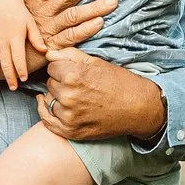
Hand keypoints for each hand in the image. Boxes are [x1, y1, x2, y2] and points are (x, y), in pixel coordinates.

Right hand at [0, 8, 37, 88]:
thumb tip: (45, 51)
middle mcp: (2, 40)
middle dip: (9, 77)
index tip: (24, 79)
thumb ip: (36, 38)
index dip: (21, 70)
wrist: (2, 0)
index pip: (18, 58)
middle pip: (5, 63)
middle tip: (13, 88)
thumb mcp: (30, 23)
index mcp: (15, 37)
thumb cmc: (19, 13)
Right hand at [26, 0, 115, 52]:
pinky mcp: (53, 46)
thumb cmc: (24, 31)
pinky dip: (86, 29)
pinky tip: (100, 22)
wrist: (11, 56)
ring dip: (94, 7)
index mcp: (37, 1)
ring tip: (113, 0)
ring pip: (73, 15)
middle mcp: (43, 13)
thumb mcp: (29, 10)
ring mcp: (48, 29)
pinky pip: (71, 36)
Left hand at [36, 49, 167, 143]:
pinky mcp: (71, 131)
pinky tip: (48, 104)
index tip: (70, 70)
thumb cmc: (119, 82)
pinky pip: (47, 120)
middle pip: (50, 83)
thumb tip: (48, 52)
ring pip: (49, 100)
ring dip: (56, 97)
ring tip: (73, 95)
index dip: (61, 67)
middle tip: (76, 84)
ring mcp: (69, 116)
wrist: (138, 108)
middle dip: (59, 82)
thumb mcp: (95, 62)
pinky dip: (46, 112)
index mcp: (74, 76)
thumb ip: (69, 55)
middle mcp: (69, 97)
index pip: (51, 67)